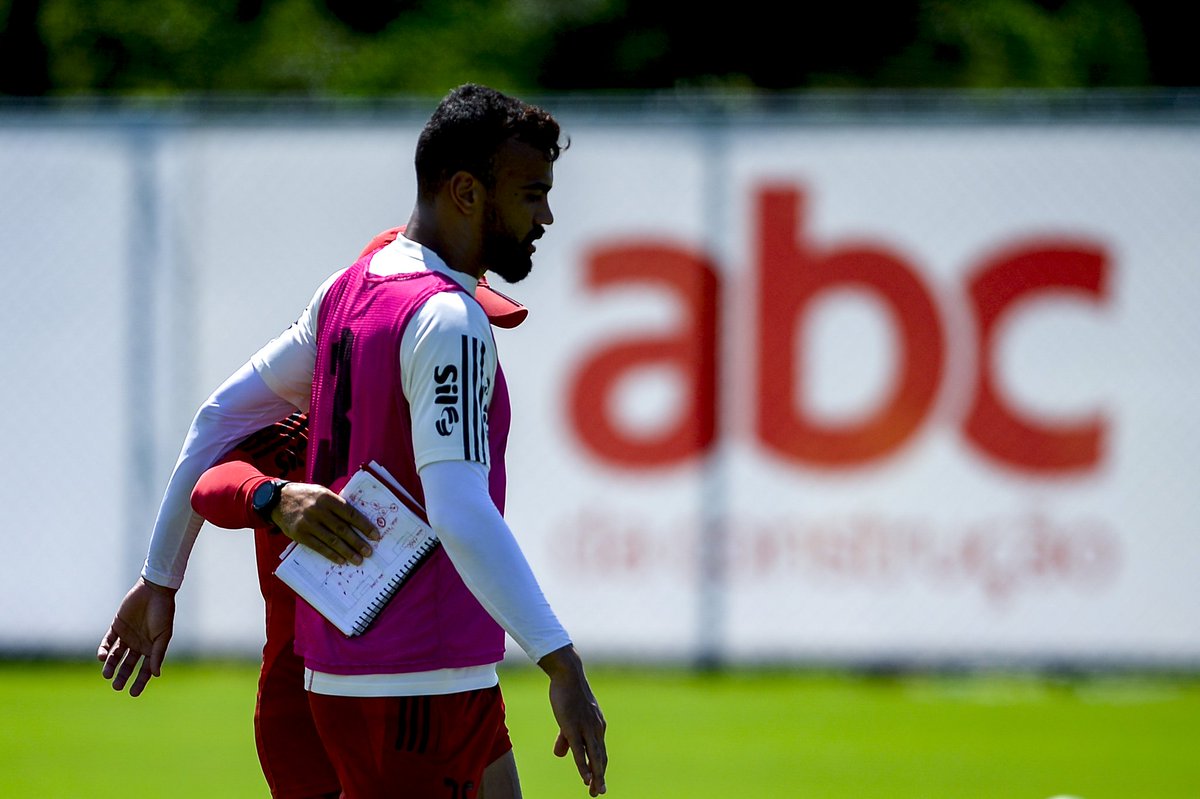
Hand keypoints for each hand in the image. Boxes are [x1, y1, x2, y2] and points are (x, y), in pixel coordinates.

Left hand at [97, 577, 176, 696]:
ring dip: (111, 665)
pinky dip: (104, 650)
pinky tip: (102, 657)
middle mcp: (138, 644)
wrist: (154, 591)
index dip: (140, 682)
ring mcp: (127, 636)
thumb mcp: (163, 636)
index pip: (145, 670)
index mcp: (151, 648)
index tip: (133, 694)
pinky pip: (108, 641)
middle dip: (122, 676)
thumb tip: (156, 674)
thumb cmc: (163, 612)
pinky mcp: (117, 627)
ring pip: (116, 656)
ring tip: (107, 674)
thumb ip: (158, 654)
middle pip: (128, 665)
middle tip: (116, 686)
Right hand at [271, 482, 379, 564]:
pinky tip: (341, 560)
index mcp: (327, 498)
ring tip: (358, 559)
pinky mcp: (300, 535)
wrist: (278, 499)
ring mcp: (308, 523)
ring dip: (347, 551)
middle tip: (369, 552)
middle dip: (357, 542)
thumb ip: (337, 504)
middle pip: (342, 529)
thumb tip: (358, 520)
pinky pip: (318, 547)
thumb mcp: (322, 493)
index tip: (375, 535)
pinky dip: (331, 554)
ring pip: (332, 540)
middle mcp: (318, 510)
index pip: (350, 514)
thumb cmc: (306, 496)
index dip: (364, 525)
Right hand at [539, 645, 606, 795]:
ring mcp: (586, 728)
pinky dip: (583, 766)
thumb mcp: (568, 718)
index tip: (598, 783)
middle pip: (600, 758)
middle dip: (600, 777)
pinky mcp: (574, 727)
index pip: (600, 752)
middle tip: (599, 793)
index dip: (599, 769)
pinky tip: (586, 779)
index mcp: (597, 726)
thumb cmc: (568, 694)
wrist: (568, 675)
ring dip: (596, 776)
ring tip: (596, 791)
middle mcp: (596, 729)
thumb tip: (560, 755)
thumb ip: (564, 738)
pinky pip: (580, 751)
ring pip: (594, 757)